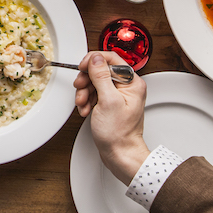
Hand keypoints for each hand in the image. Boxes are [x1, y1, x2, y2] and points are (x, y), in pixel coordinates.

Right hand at [73, 51, 150, 184]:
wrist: (120, 154)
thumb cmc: (119, 133)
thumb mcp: (108, 101)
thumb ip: (101, 76)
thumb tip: (95, 58)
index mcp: (132, 82)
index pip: (111, 58)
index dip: (94, 61)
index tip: (82, 67)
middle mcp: (126, 87)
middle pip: (100, 70)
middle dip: (87, 80)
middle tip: (80, 89)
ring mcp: (118, 95)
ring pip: (95, 82)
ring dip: (85, 92)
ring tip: (83, 104)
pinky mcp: (109, 103)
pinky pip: (94, 94)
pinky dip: (87, 101)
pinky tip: (85, 110)